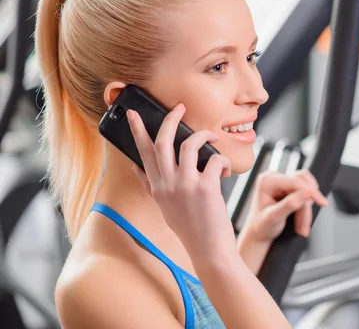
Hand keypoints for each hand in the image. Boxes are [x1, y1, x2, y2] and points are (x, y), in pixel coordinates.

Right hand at [126, 103, 236, 268]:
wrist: (209, 251)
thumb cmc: (191, 227)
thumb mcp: (164, 206)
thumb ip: (151, 185)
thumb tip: (136, 168)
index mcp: (157, 188)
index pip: (142, 153)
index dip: (137, 131)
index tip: (132, 113)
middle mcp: (167, 185)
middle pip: (162, 142)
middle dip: (171, 119)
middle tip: (180, 107)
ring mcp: (185, 186)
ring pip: (188, 145)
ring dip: (204, 136)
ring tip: (213, 137)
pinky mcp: (205, 188)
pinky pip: (214, 159)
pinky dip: (223, 160)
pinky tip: (226, 170)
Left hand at [241, 170, 327, 242]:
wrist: (260, 234)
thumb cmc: (262, 227)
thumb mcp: (274, 218)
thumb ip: (289, 205)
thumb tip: (306, 194)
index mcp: (267, 181)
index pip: (294, 181)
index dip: (310, 191)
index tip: (323, 203)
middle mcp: (274, 177)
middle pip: (302, 184)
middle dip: (306, 207)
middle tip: (304, 228)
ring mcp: (281, 181)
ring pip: (307, 187)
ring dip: (307, 208)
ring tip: (302, 228)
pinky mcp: (288, 186)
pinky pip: (306, 191)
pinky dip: (307, 206)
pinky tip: (302, 219)